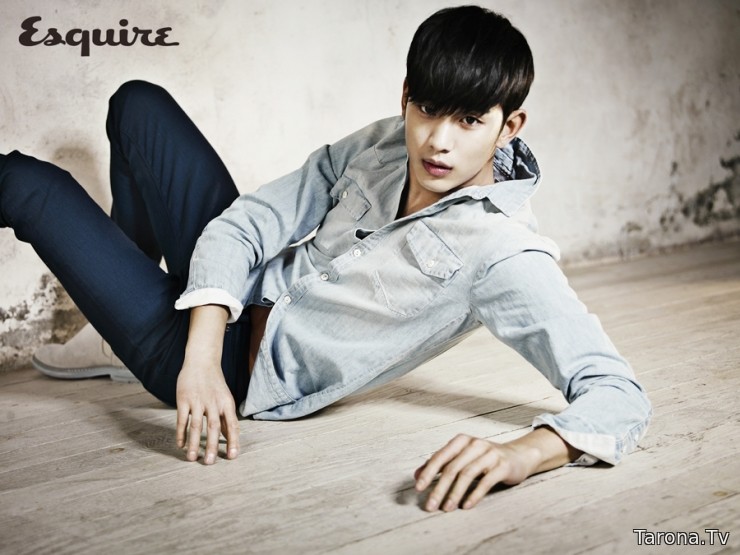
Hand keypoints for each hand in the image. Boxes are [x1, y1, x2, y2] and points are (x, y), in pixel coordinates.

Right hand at [175, 361, 239, 463]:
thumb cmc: (215, 384)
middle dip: (212, 446)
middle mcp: (213, 403)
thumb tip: (230, 439)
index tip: (232, 457)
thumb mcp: (225, 399)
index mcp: (227, 404)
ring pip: (196, 425)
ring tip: (191, 458)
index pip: (232, 425)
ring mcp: (198, 400)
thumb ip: (226, 418)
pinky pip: (181, 419)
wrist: (202, 361)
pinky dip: (181, 433)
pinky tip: (180, 445)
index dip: (233, 441)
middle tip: (209, 463)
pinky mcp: (183, 399)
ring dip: (193, 443)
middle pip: (214, 427)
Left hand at [414, 434, 533, 511]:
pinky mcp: (502, 466)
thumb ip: (440, 464)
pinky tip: (466, 505)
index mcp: (461, 441)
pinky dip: (474, 494)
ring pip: (467, 474)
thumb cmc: (484, 458)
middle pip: (452, 468)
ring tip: (446, 508)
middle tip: (430, 505)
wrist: (518, 456)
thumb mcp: (461, 457)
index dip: (428, 473)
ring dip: (455, 493)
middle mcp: (475, 444)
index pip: (440, 457)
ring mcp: (490, 454)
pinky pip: (486, 481)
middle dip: (439, 488)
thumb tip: (416, 475)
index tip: (418, 488)